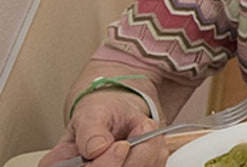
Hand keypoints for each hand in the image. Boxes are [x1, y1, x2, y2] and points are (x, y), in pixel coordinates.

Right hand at [38, 92, 166, 166]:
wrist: (120, 113)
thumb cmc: (101, 113)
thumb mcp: (93, 113)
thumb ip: (91, 130)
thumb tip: (95, 149)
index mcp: (61, 165)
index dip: (105, 165)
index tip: (122, 145)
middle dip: (135, 158)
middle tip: (144, 128)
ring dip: (149, 153)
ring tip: (145, 128)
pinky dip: (156, 156)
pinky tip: (150, 141)